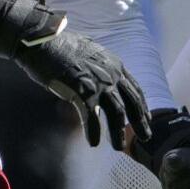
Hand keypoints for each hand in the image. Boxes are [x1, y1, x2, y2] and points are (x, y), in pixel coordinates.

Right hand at [15, 31, 150, 147]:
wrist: (42, 40)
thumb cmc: (61, 46)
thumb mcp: (89, 55)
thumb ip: (99, 68)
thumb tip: (100, 81)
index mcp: (115, 63)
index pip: (135, 88)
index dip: (142, 105)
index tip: (147, 119)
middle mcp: (111, 73)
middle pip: (132, 102)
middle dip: (140, 122)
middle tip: (145, 138)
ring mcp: (98, 82)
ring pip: (116, 112)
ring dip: (118, 132)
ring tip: (119, 147)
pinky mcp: (81, 90)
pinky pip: (91, 116)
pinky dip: (93, 131)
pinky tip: (94, 142)